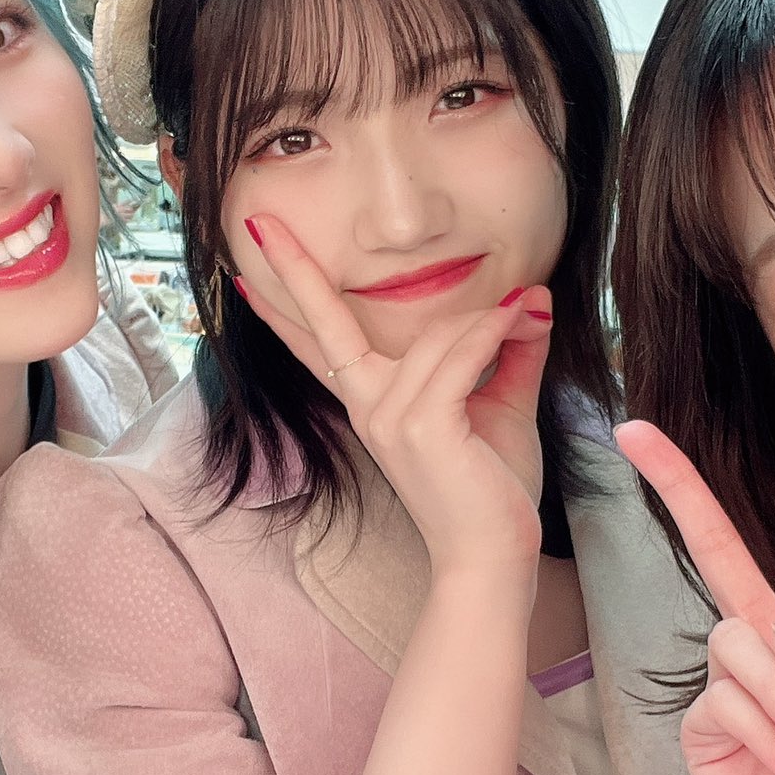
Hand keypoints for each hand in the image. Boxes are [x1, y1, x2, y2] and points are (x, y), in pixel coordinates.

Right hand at [234, 214, 552, 574]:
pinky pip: (460, 353)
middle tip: (262, 220)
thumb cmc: (489, 488)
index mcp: (372, 402)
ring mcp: (386, 416)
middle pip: (326, 323)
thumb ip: (505, 352)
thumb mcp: (498, 405)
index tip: (243, 276)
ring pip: (438, 333)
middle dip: (294, 270)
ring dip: (490, 319)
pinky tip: (524, 321)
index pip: (317, 346)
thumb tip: (530, 300)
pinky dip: (495, 332)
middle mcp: (367, 406)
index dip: (280, 309)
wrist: (491, 553)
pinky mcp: (420, 425)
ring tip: (530, 314)